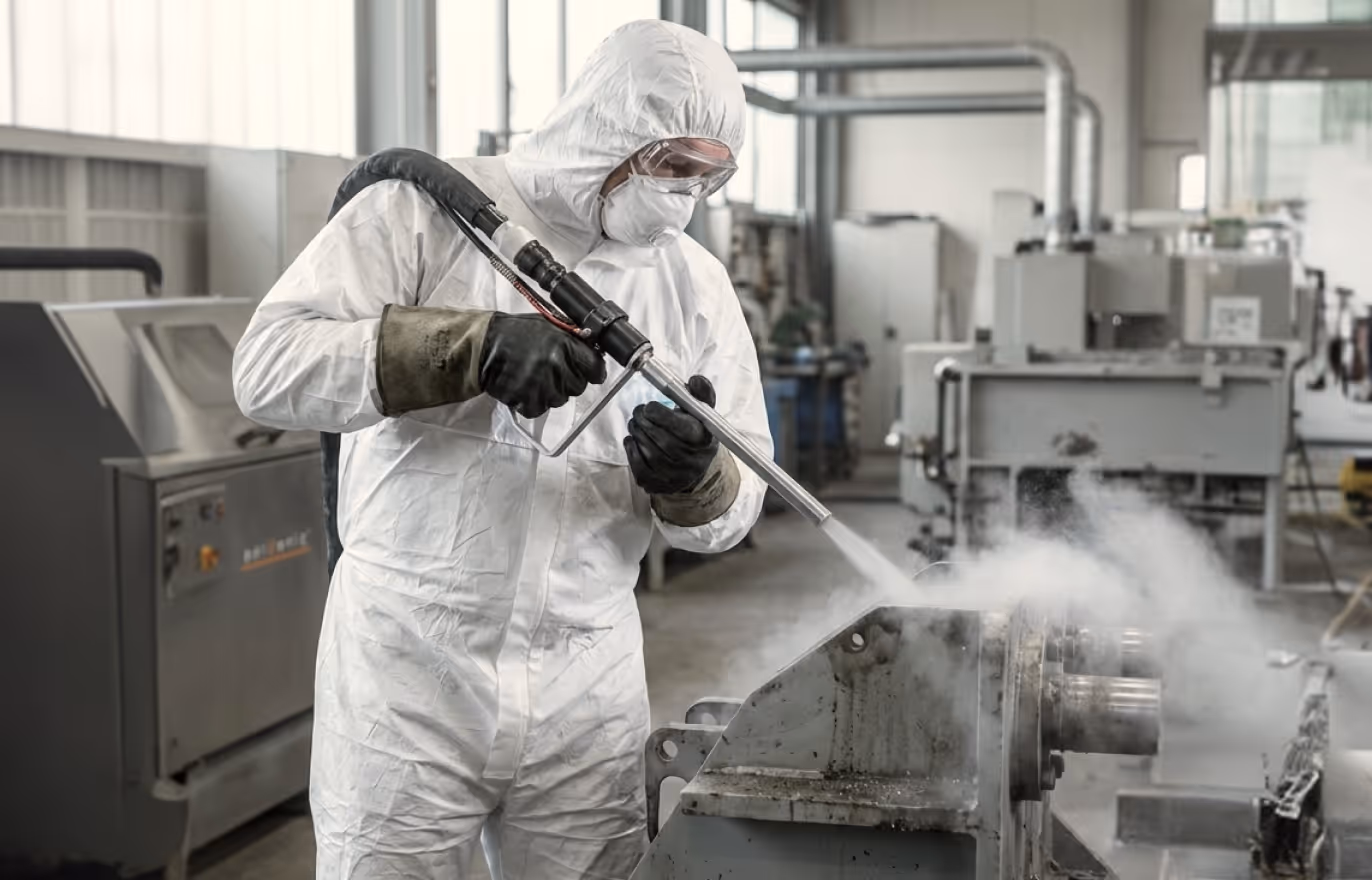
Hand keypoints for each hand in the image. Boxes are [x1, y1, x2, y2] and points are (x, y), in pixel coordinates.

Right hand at [480, 313, 605, 417]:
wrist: (483, 345)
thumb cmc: (515, 332)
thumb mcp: (548, 325)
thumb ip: (572, 337)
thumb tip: (593, 348)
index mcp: (564, 345)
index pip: (594, 367)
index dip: (592, 370)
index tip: (589, 372)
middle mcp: (556, 366)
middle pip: (579, 386)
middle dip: (568, 380)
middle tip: (550, 370)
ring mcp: (542, 385)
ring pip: (560, 399)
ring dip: (550, 392)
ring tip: (533, 376)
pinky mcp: (527, 401)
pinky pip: (540, 409)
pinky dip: (532, 402)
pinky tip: (523, 387)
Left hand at [624, 375, 717, 494]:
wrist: (696, 465)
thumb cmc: (696, 432)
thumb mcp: (702, 412)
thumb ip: (700, 393)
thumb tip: (695, 380)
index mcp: (703, 440)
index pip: (679, 427)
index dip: (658, 413)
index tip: (650, 406)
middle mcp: (692, 461)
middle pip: (661, 439)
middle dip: (643, 422)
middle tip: (637, 412)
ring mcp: (675, 477)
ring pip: (649, 452)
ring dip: (636, 433)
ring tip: (635, 424)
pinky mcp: (660, 486)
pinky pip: (639, 468)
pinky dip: (632, 451)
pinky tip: (632, 440)